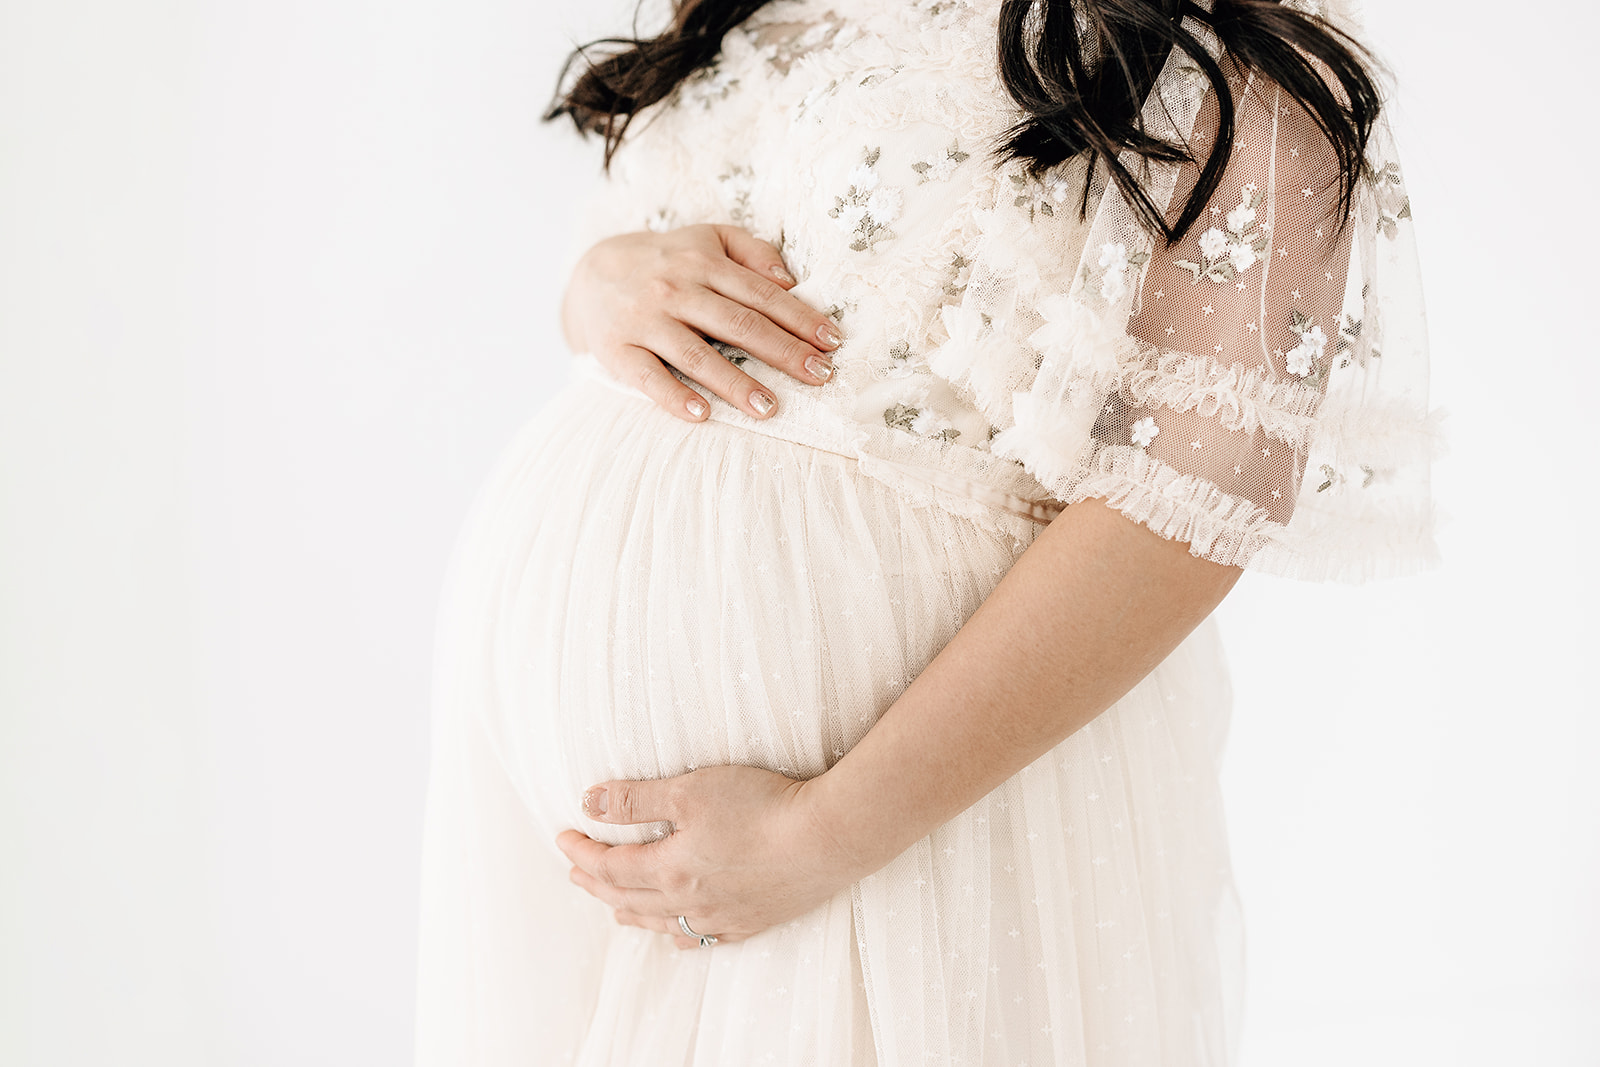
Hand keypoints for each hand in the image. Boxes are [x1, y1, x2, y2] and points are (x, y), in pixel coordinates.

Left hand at [556, 765, 858, 949]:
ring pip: (662, 924)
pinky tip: (676, 934)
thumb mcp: (690, 790)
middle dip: (596, 883)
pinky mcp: (753, 922)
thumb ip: (637, 799)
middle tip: (575, 872)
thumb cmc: (761, 806)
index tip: (563, 837)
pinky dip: (678, 936)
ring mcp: (722, 918)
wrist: (827, 838)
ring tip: (613, 906)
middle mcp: (689, 902)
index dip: (583, 852)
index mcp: (669, 869)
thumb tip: (590, 803)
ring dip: (631, 912)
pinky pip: (702, 939)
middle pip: (628, 897)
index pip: (611, 865)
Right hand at [560, 224, 844, 422]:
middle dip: (784, 352)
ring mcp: (645, 321)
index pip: (761, 294)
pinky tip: (702, 415)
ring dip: (735, 383)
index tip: (832, 342)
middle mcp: (676, 289)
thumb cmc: (664, 261)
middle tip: (820, 377)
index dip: (800, 318)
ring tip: (770, 408)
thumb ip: (750, 250)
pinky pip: (648, 377)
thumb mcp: (706, 238)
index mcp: (702, 262)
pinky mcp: (618, 350)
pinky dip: (674, 396)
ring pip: (696, 354)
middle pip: (738, 324)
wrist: (589, 273)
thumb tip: (790, 279)